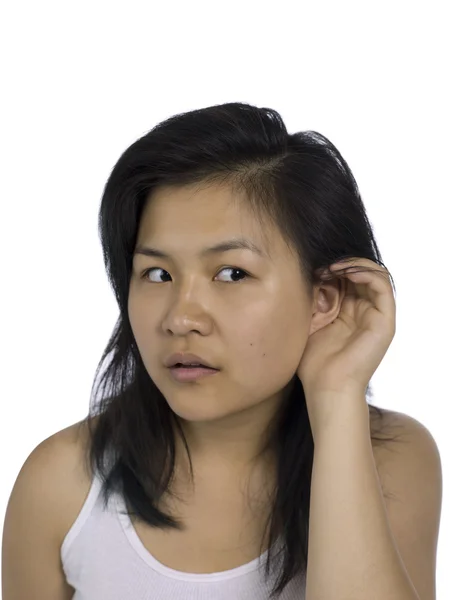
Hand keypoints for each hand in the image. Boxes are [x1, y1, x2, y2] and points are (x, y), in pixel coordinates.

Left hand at [297, 257, 395, 404]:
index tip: (312, 268)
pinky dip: (365, 272)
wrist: (326, 386)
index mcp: (348, 312)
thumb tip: (313, 270)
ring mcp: (376, 316)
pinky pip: (382, 285)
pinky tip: (345, 272)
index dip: (332, 268)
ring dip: (354, 264)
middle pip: (361, 274)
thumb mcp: (309, 321)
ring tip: (334, 267)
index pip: (347, 278)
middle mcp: (364, 312)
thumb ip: (314, 297)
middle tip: (322, 265)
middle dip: (341, 264)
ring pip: (375, 274)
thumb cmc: (313, 362)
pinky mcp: (385, 321)